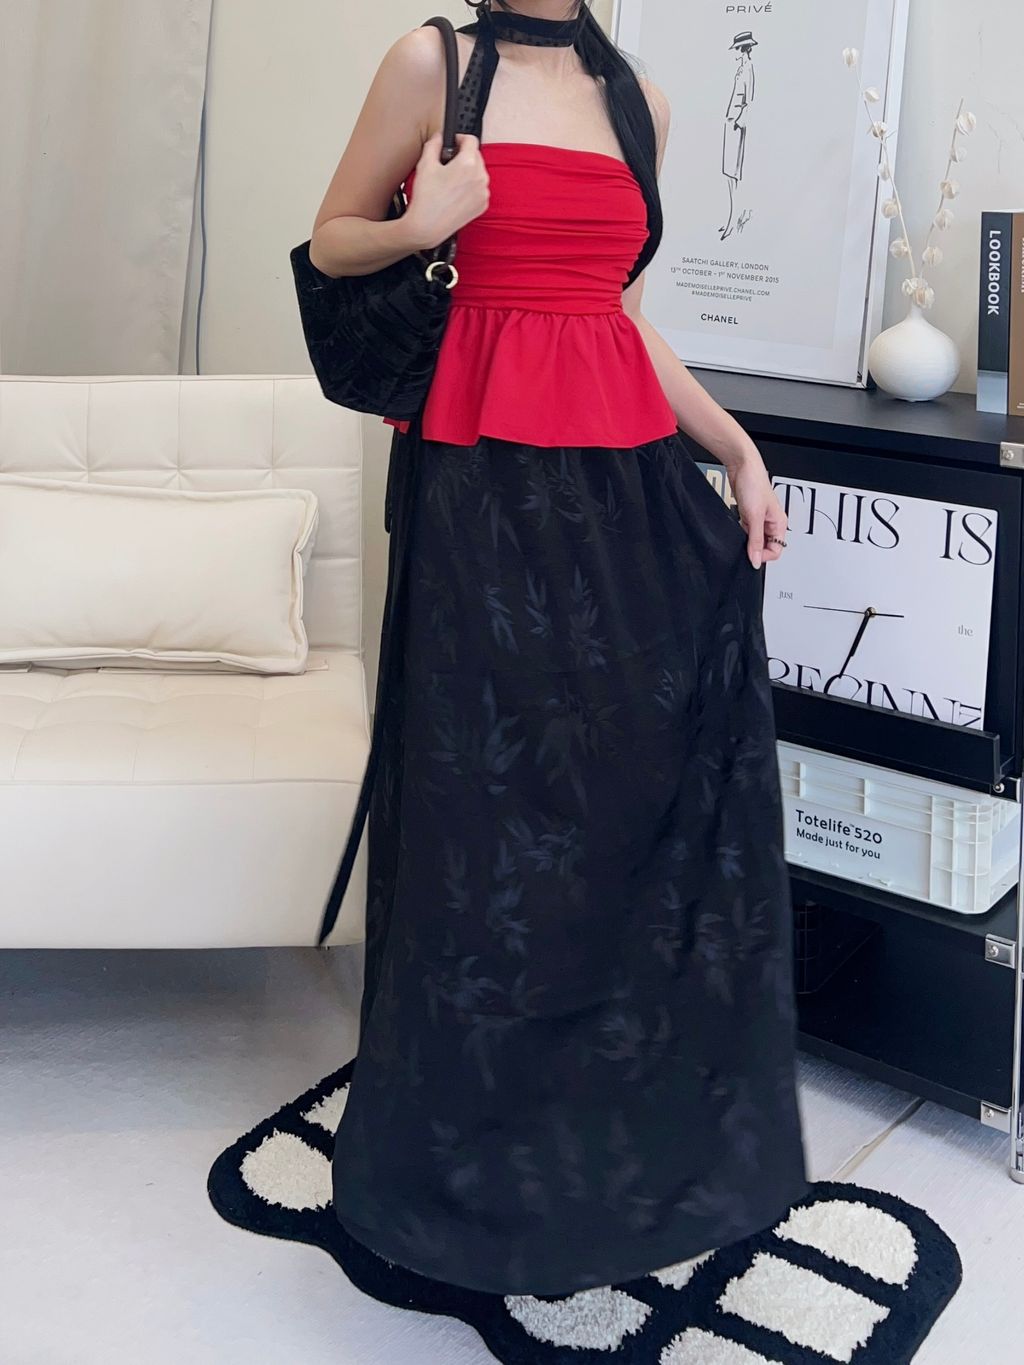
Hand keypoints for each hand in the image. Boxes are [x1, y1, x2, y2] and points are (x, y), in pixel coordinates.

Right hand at [403, 131, 489, 251]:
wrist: (428, 227)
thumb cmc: (426, 199)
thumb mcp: (425, 164)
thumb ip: (434, 144)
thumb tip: (439, 137)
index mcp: (468, 164)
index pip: (471, 140)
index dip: (460, 138)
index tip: (453, 143)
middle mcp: (480, 177)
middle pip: (476, 156)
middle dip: (464, 156)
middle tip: (448, 163)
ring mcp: (483, 192)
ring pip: (478, 173)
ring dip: (468, 172)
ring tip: (451, 181)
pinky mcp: (483, 205)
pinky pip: (479, 189)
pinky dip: (471, 187)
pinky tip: (456, 193)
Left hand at [727, 453, 787, 569]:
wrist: (741, 467)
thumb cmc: (753, 483)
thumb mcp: (754, 516)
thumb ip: (755, 540)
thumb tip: (756, 560)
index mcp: (779, 523)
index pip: (776, 551)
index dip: (763, 556)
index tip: (751, 556)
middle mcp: (771, 523)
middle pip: (765, 547)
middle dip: (754, 549)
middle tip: (744, 545)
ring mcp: (759, 519)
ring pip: (754, 540)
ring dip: (747, 540)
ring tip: (740, 531)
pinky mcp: (748, 515)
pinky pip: (746, 531)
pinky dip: (741, 533)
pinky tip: (737, 527)